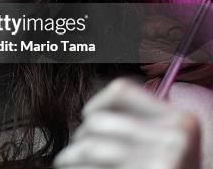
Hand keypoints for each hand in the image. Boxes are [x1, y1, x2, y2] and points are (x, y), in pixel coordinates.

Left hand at [54, 78, 200, 168]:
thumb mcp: (169, 149)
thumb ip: (143, 128)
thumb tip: (93, 112)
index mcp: (183, 122)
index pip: (122, 90)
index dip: (97, 102)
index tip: (88, 116)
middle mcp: (173, 139)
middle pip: (96, 121)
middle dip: (79, 139)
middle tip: (75, 154)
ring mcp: (157, 163)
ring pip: (86, 147)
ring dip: (70, 158)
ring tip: (69, 164)